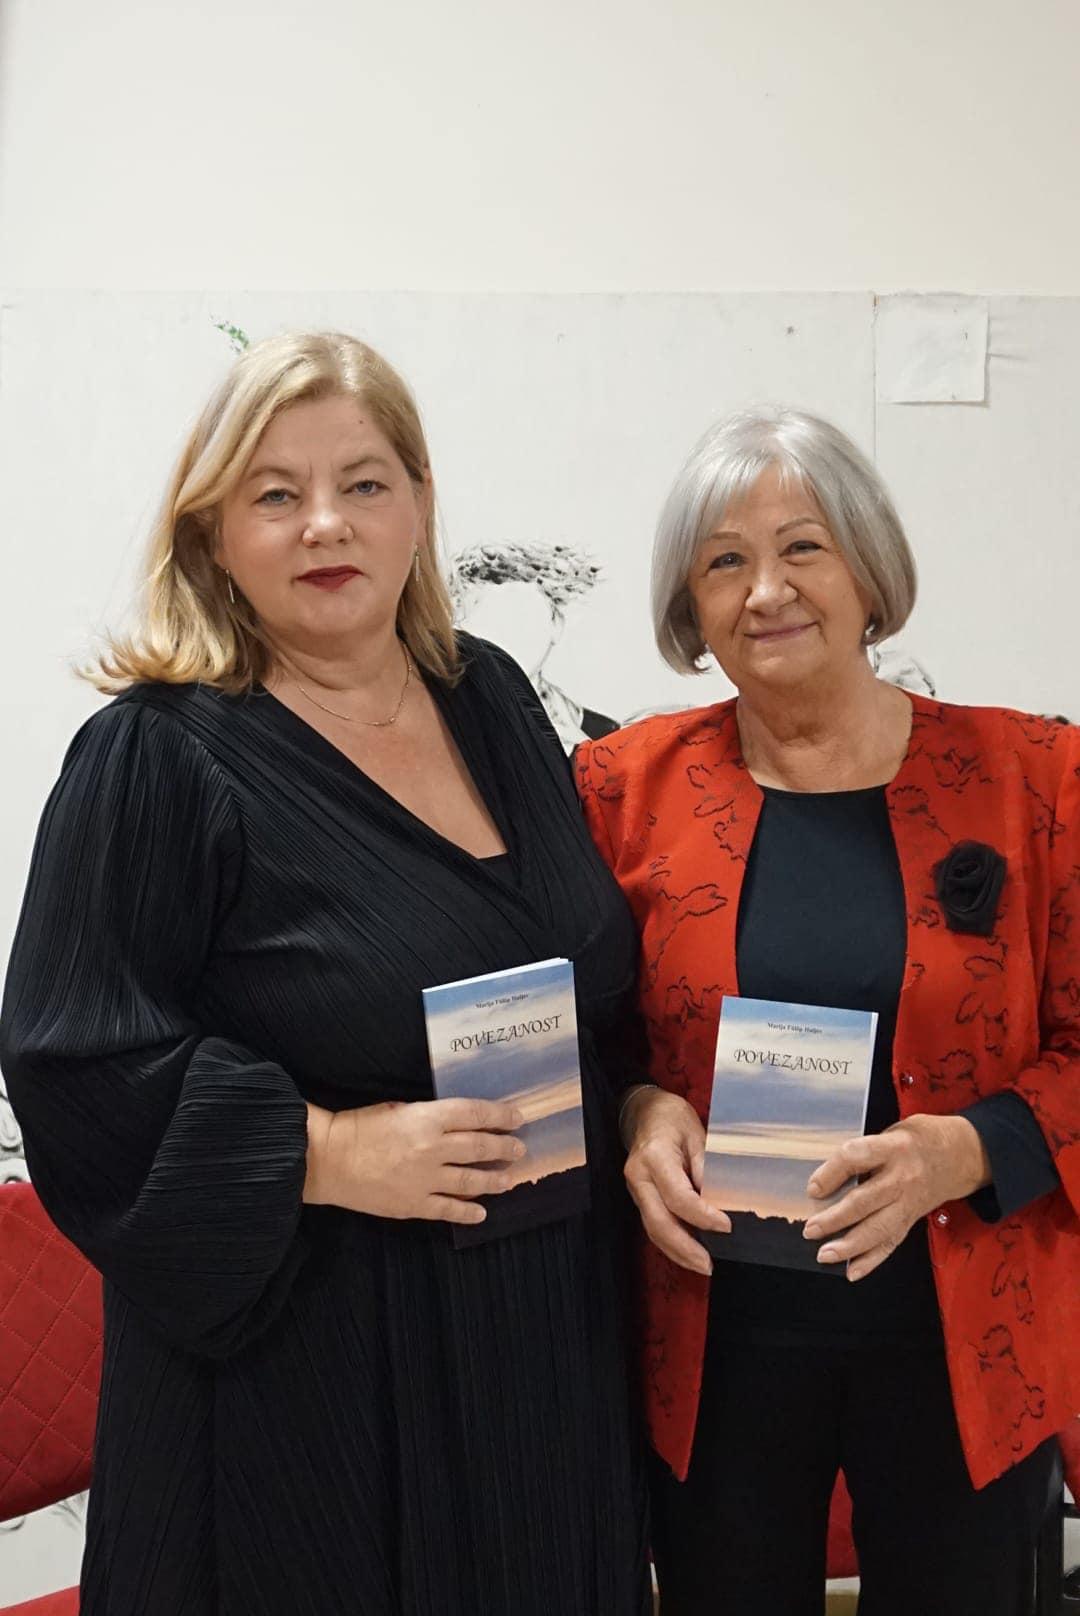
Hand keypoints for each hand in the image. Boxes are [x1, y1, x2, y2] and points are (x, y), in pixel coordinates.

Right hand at [303, 1098, 525, 1226]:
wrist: (328, 1160)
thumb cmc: (359, 1128)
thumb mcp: (399, 1108)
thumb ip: (429, 1117)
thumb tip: (457, 1125)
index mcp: (427, 1118)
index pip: (475, 1115)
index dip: (500, 1116)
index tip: (517, 1118)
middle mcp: (432, 1148)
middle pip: (479, 1146)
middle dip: (504, 1147)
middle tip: (519, 1148)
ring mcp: (425, 1179)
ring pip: (470, 1180)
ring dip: (494, 1179)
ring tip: (508, 1179)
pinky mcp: (413, 1204)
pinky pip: (448, 1209)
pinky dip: (468, 1210)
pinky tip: (481, 1211)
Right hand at [621, 1087, 730, 1276]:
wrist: (643, 1112)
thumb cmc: (671, 1118)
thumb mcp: (696, 1132)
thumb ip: (706, 1165)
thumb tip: (720, 1200)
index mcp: (654, 1157)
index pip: (678, 1196)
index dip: (702, 1216)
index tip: (726, 1227)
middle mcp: (639, 1177)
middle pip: (659, 1222)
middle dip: (685, 1248)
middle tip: (709, 1264)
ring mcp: (636, 1189)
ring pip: (653, 1230)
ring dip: (678, 1252)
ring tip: (702, 1265)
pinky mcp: (640, 1197)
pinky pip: (653, 1225)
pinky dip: (671, 1243)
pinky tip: (688, 1253)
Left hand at [803, 1113, 990, 1280]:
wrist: (963, 1154)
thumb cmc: (921, 1138)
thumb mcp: (893, 1130)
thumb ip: (865, 1150)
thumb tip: (828, 1175)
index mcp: (894, 1148)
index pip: (856, 1159)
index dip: (831, 1174)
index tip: (813, 1188)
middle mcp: (902, 1177)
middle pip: (865, 1202)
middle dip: (835, 1219)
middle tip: (811, 1229)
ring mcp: (909, 1201)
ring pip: (878, 1228)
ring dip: (849, 1246)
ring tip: (825, 1254)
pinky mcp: (913, 1218)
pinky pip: (891, 1242)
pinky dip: (871, 1259)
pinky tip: (852, 1270)